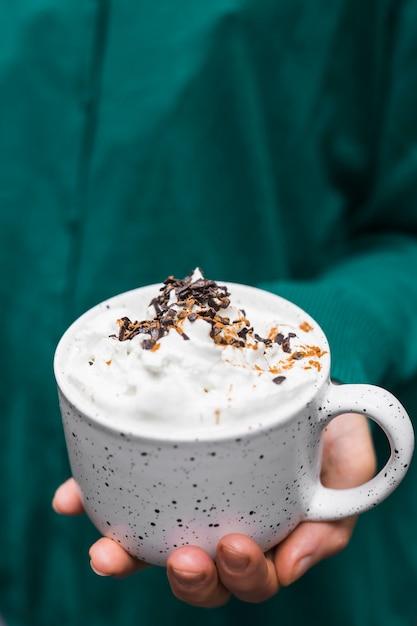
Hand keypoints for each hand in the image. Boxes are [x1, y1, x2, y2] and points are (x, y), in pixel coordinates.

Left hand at [53, 413, 375, 606]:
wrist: (301, 380)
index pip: (252, 577)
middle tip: (183, 558)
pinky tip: (70, 499)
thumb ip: (335, 514)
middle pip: (200, 576)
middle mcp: (224, 526)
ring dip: (126, 557)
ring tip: (106, 551)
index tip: (234, 544)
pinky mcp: (158, 472)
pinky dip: (93, 503)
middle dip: (187, 578)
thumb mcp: (347, 466)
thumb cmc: (328, 426)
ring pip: (153, 548)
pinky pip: (122, 495)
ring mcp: (187, 503)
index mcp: (270, 535)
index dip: (242, 576)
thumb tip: (294, 562)